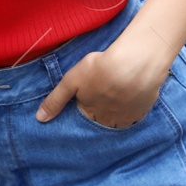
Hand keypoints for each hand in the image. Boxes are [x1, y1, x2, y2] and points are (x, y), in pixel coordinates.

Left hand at [36, 36, 172, 128]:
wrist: (135, 64)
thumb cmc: (100, 70)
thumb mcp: (71, 82)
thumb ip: (55, 100)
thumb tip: (39, 119)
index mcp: (92, 114)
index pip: (85, 117)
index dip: (84, 105)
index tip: (86, 96)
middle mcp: (111, 121)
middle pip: (103, 120)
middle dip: (100, 111)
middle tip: (102, 93)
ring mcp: (130, 116)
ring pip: (120, 118)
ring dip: (117, 110)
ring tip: (116, 95)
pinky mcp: (145, 108)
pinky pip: (137, 112)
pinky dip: (133, 106)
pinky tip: (131, 94)